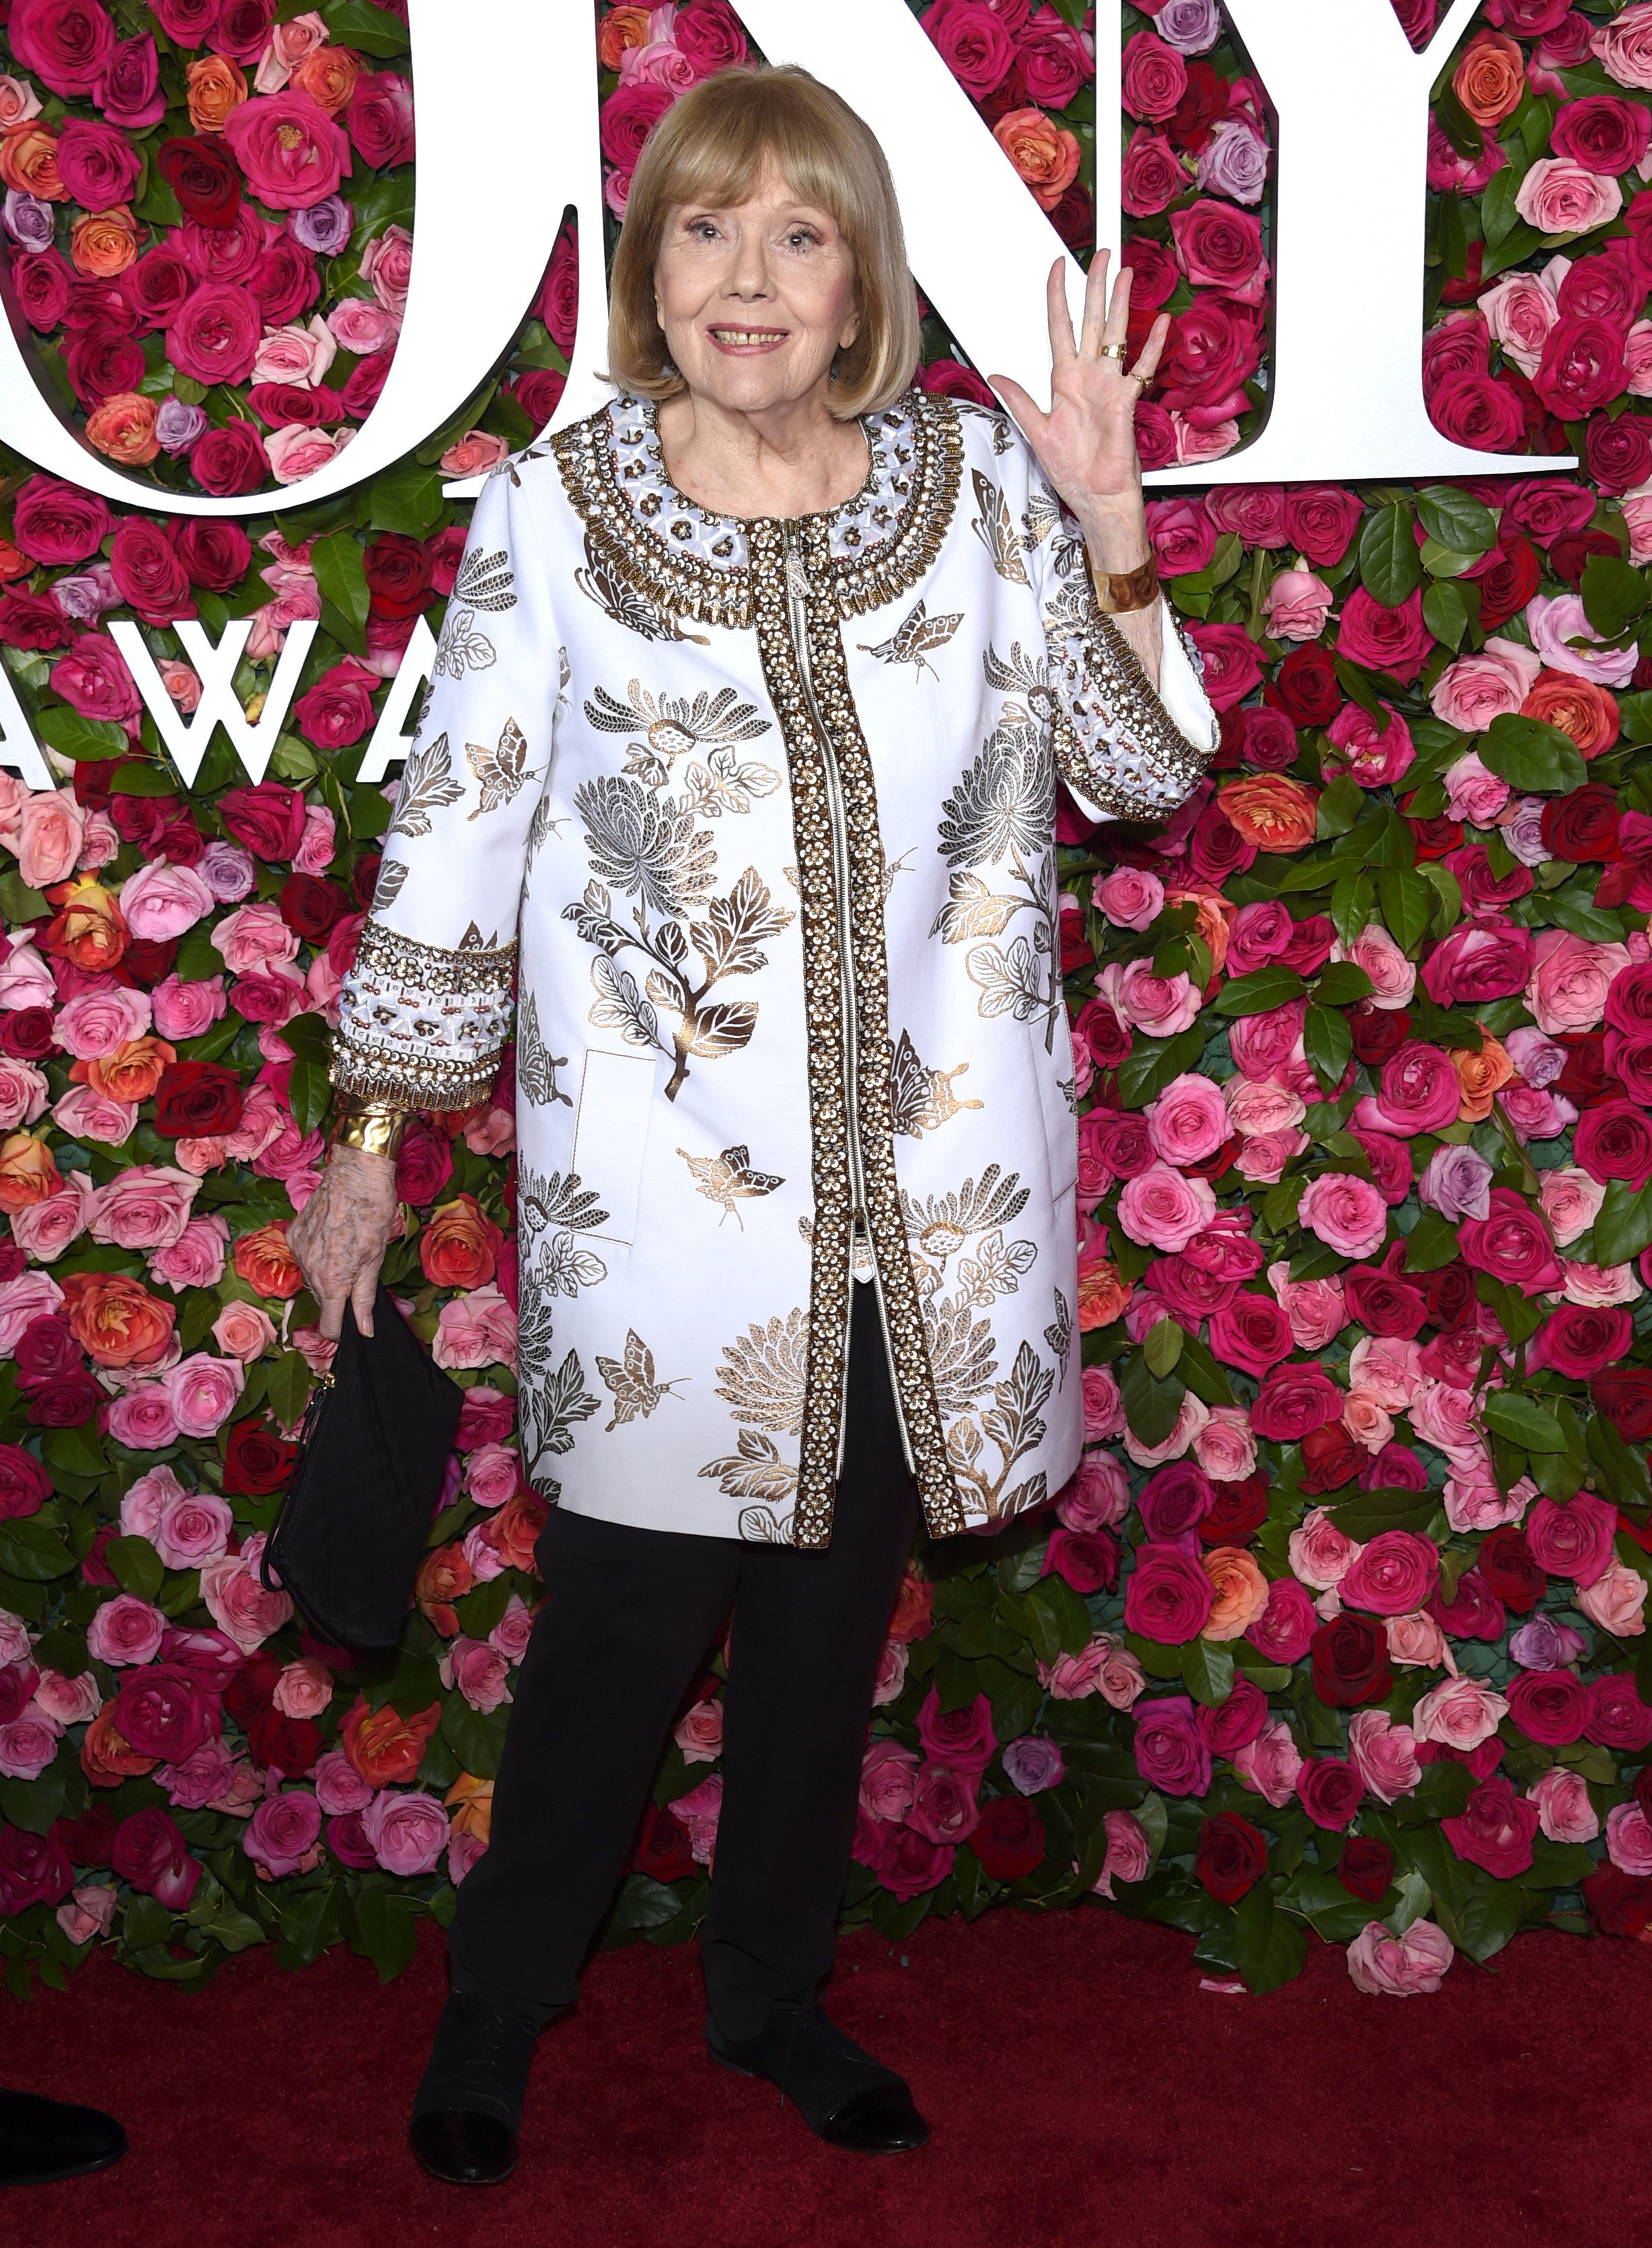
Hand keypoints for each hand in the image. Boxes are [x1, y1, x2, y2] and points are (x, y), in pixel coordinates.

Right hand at [288, 1143, 398, 1339]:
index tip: (350, 1328)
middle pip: (322, 1300)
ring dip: (327, 1275)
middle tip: (358, 1277)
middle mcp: (309, 1269)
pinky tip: (333, 1239)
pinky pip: (304, 1256)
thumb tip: (363, 1330)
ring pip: (313, 1278)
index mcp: (332, 1281)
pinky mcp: (294, 1234)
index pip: (328, 1325)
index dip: (340, 1331)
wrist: (355, 1174)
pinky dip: (317, 1255)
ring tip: (347, 1252)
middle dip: (338, 1297)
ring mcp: (298, 1250)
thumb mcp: (376, 1260)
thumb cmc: (373, 1213)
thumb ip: (365, 1298)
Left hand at [989, 252, 1170, 568]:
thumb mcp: (1036, 431)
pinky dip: (1153, 346)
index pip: (1059, 326)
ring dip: (1120, 303)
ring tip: (1126, 272)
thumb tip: (996, 374)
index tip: (1057, 265)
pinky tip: (1161, 322)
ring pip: (1115, 333)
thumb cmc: (1071, 471)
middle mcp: (1088, 376)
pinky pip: (1142, 368)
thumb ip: (1020, 400)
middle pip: (1091, 320)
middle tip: (1102, 253)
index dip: (1057, 296)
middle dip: (1096, 285)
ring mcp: (1109, 385)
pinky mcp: (1127, 402)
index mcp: (1064, 380)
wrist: (1096, 497)